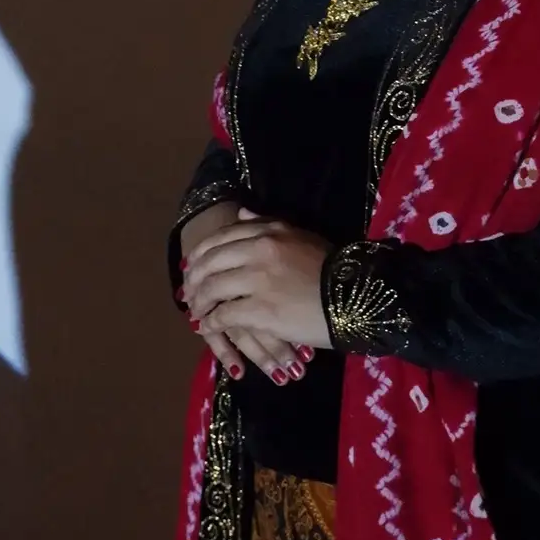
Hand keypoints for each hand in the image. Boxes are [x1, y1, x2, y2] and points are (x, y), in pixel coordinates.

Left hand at [179, 203, 312, 385]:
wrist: (352, 297)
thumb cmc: (329, 268)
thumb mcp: (300, 236)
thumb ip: (268, 224)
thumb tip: (242, 212)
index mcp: (269, 231)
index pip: (222, 237)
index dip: (201, 253)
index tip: (191, 266)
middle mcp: (260, 249)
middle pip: (211, 260)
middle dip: (193, 278)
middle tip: (186, 293)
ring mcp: (259, 279)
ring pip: (213, 287)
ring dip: (199, 301)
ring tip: (196, 312)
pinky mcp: (260, 309)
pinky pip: (224, 315)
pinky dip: (210, 322)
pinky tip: (207, 328)